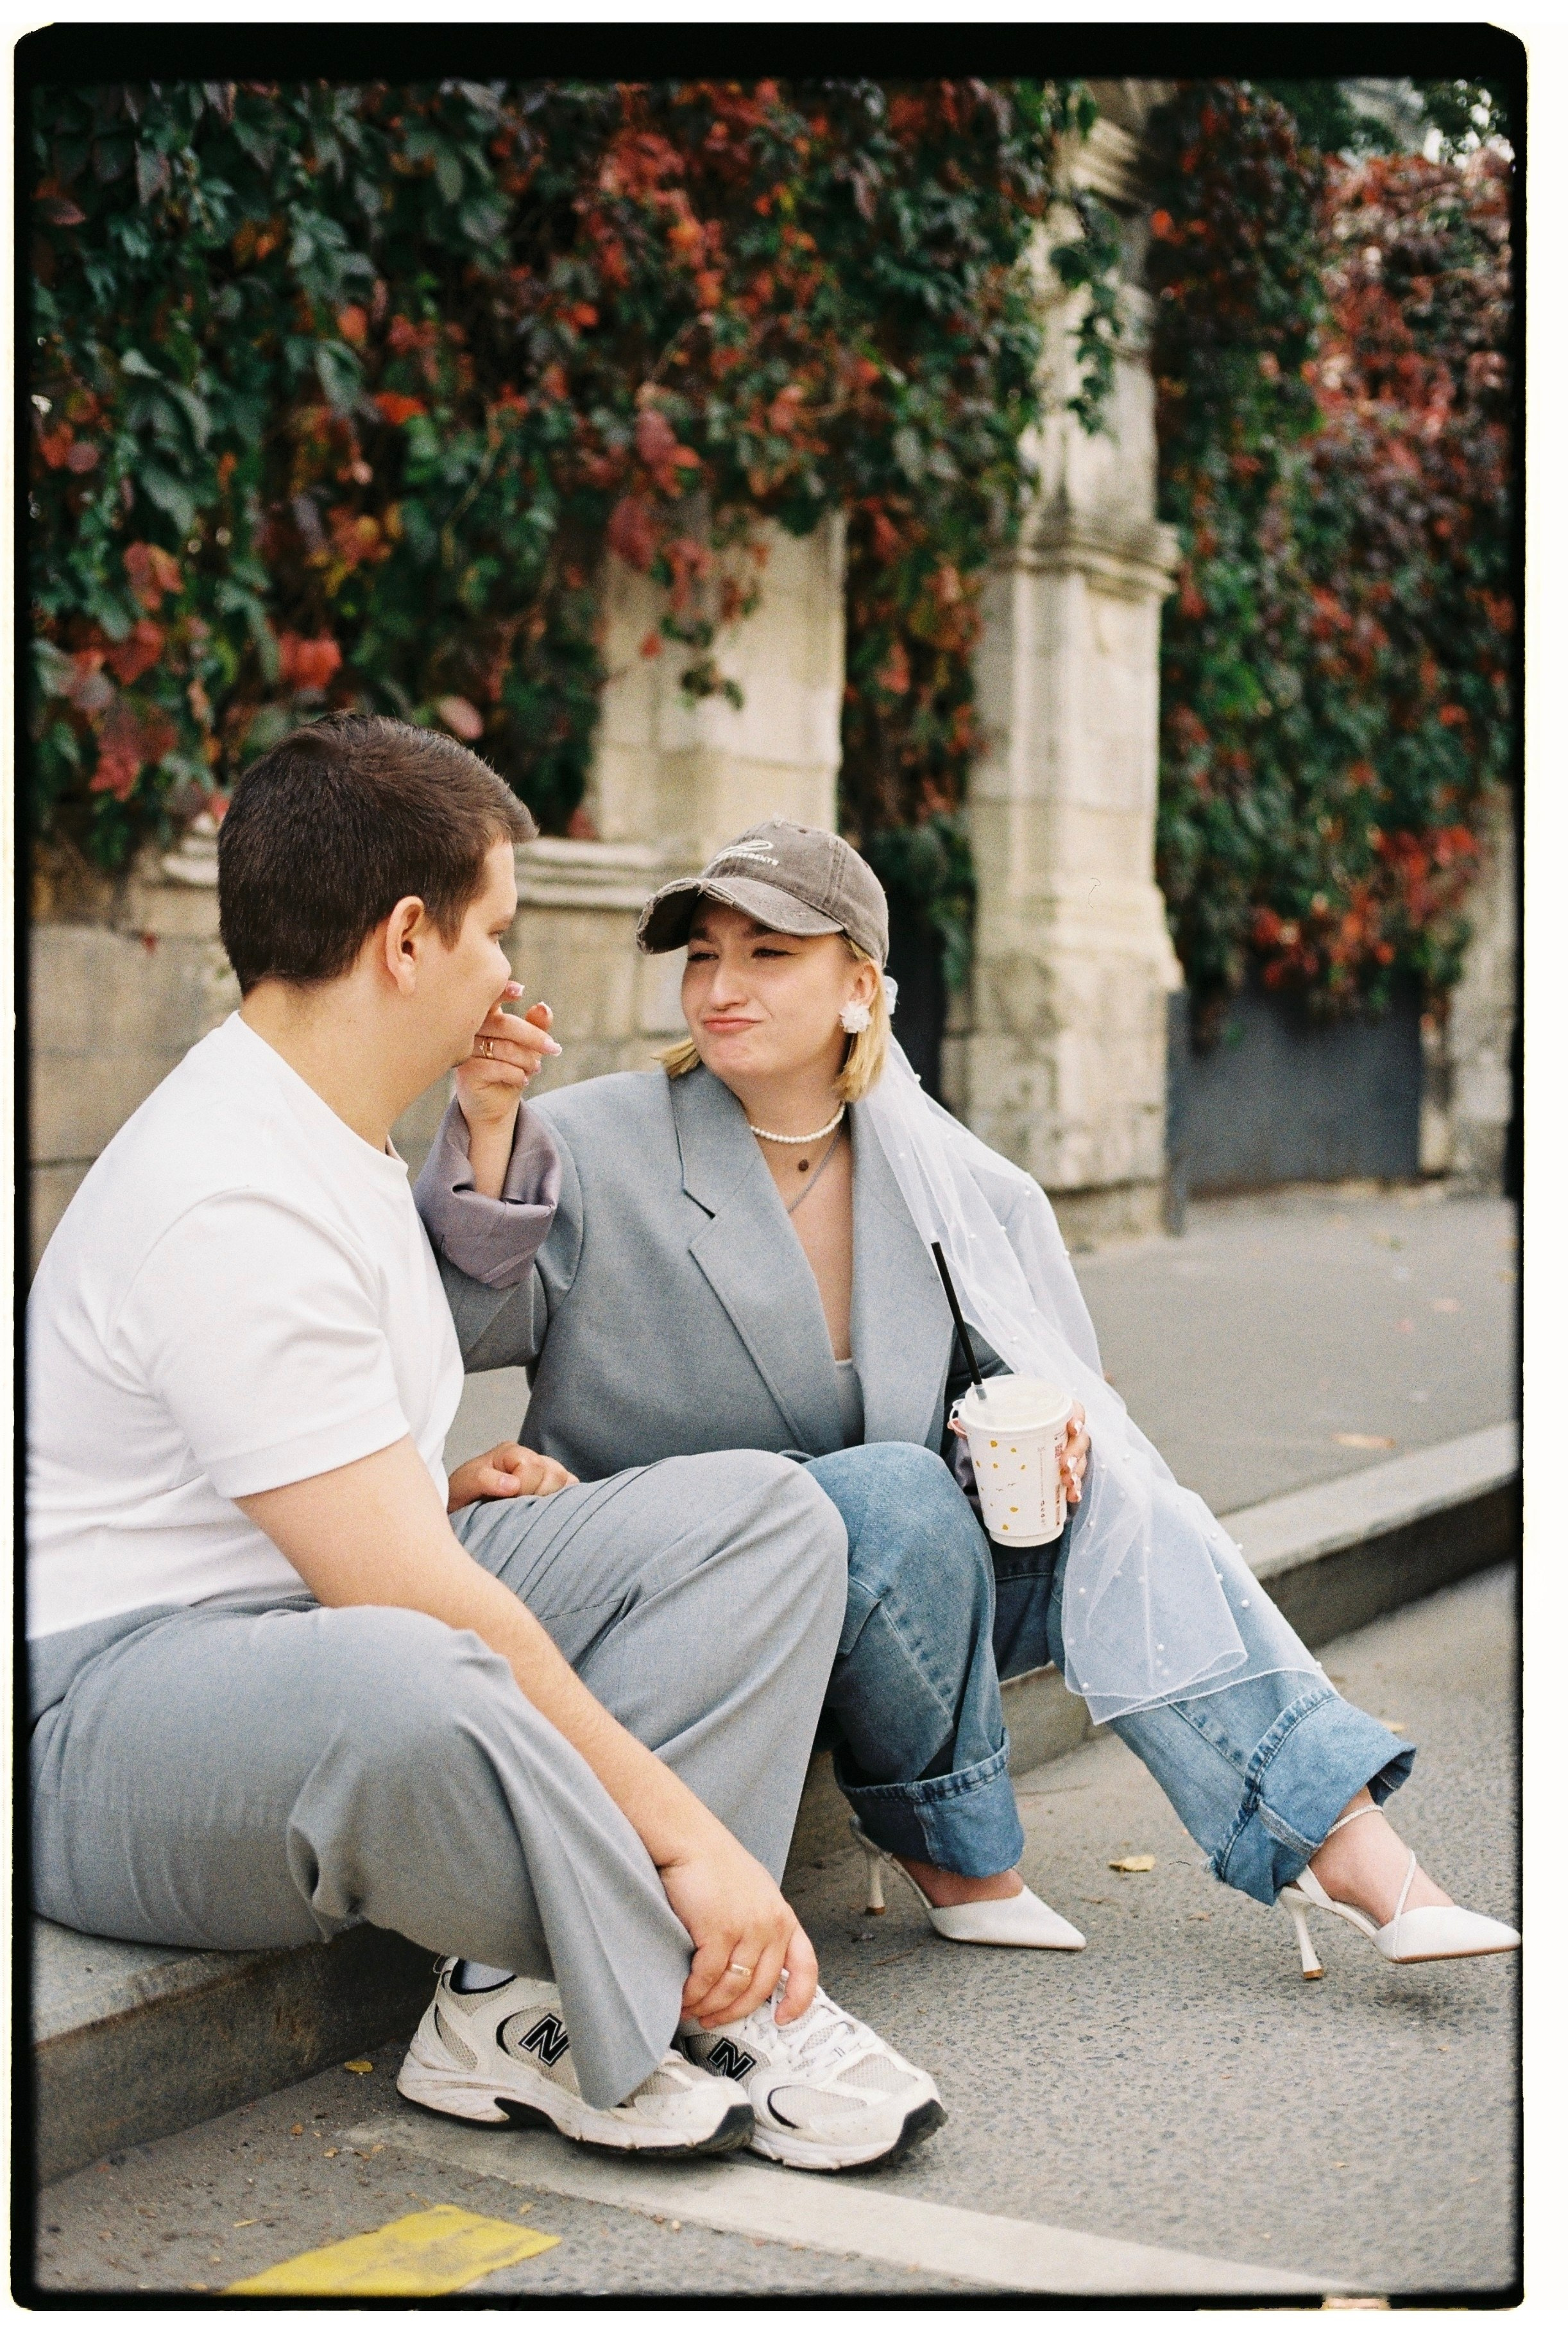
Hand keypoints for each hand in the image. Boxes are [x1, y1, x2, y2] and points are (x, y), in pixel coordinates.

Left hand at [446, 1442, 576, 1511]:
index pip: (532, 1466)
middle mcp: (531, 1459)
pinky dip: (562, 1501)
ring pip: (566, 1482)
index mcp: (510, 1453)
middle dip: (537, 1494)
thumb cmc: (462, 1496)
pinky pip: (571, 1491)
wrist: (463, 1511)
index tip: (507, 1501)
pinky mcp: (553, 1489)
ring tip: (529, 1510)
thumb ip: (483, 1480)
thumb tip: (513, 1485)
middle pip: (555, 1473)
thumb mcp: (463, 1485)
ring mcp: (545, 1473)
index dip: (523, 1487)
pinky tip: (545, 1511)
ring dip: (549, 1499)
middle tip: (518, 1507)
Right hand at [455, 984, 560, 1135]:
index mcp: (484, 1016)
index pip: (491, 998)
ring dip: (526, 1059)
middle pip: (503, 1024)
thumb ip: (536, 1026)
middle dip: (533, 1037)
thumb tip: (544, 1006)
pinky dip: (516, 1074)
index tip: (521, 990)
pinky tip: (522, 1079)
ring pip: (502, 1048)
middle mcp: (470, 1030)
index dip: (503, 991)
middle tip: (553, 1049)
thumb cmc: (510, 1068)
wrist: (496, 1104)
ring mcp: (465, 1050)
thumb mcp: (528, 1047)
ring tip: (535, 1068)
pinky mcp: (465, 1072)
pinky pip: (495, 1067)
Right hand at [658, 1823, 818, 2030]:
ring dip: (708, 2006)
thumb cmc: (715, 1864)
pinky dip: (693, 1993)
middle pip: (759, 1988)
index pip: (805, 1968)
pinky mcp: (718, 1931)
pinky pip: (707, 1978)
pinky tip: (682, 1996)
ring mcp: (747, 1929)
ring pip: (731, 1988)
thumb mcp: (754, 1894)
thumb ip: (760, 1929)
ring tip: (691, 2009)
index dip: (799, 2000)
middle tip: (712, 2020)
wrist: (689, 1840)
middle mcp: (771, 1926)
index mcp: (783, 1918)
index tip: (784, 2020)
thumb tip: (749, 1969)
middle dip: (733, 2012)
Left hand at [952, 1398, 1089, 1503]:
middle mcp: (1065, 1434)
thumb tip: (954, 1425)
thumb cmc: (1008, 1433)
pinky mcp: (1067, 1474)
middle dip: (1075, 1453)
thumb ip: (978, 1427)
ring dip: (1077, 1473)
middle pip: (1080, 1439)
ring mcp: (1068, 1455)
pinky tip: (1071, 1497)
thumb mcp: (995, 1429)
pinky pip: (1076, 1481)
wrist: (1011, 1451)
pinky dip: (1075, 1490)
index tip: (1071, 1426)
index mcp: (1052, 1415)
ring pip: (1080, 1461)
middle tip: (1064, 1466)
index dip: (1077, 1417)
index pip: (1074, 1410)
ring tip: (1067, 1484)